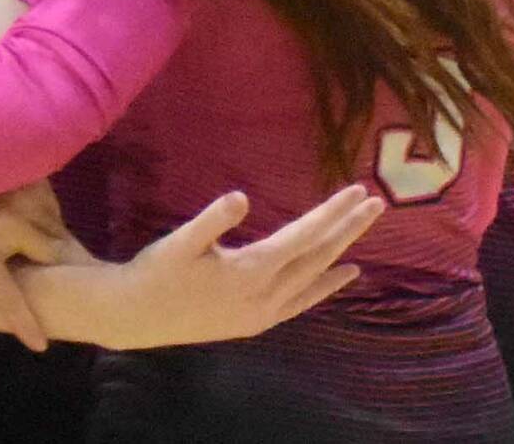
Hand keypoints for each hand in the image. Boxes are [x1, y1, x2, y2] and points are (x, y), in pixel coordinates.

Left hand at [0, 180, 91, 351]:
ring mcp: (25, 199)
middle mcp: (9, 224)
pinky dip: (48, 218)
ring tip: (40, 245)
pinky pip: (53, 209)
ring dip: (53, 243)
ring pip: (55, 233)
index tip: (41, 345)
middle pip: (48, 259)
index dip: (24, 321)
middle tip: (54, 274)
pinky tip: (33, 218)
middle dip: (52, 269)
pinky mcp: (34, 180)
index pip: (6, 294)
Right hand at [93, 186, 382, 349]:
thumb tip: (240, 196)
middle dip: (347, 228)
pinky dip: (326, 287)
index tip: (355, 192)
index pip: (303, 236)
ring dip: (341, 252)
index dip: (331, 213)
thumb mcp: (178, 242)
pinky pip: (303, 301)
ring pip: (315, 278)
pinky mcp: (257, 321)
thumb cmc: (157, 272)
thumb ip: (212, 220)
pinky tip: (344, 275)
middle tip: (375, 203)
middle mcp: (266, 294)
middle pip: (318, 256)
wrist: (138, 316)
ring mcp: (265, 312)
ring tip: (364, 230)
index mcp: (250, 270)